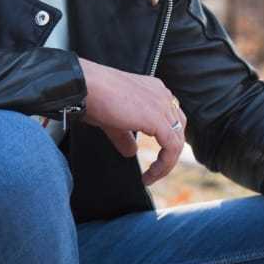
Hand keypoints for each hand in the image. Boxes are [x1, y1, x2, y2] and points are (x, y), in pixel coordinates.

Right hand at [77, 57, 186, 184]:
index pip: (172, 118)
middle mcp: (162, 95)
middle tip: (155, 171)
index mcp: (154, 90)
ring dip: (167, 163)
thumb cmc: (92, 97)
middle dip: (169, 153)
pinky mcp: (157, 119)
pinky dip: (164, 165)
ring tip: (151, 177)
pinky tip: (149, 176)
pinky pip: (171, 147)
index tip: (155, 159)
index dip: (167, 140)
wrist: (84, 86)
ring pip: (177, 140)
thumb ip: (125, 136)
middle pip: (179, 130)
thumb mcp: (113, 120)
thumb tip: (132, 152)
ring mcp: (162, 105)